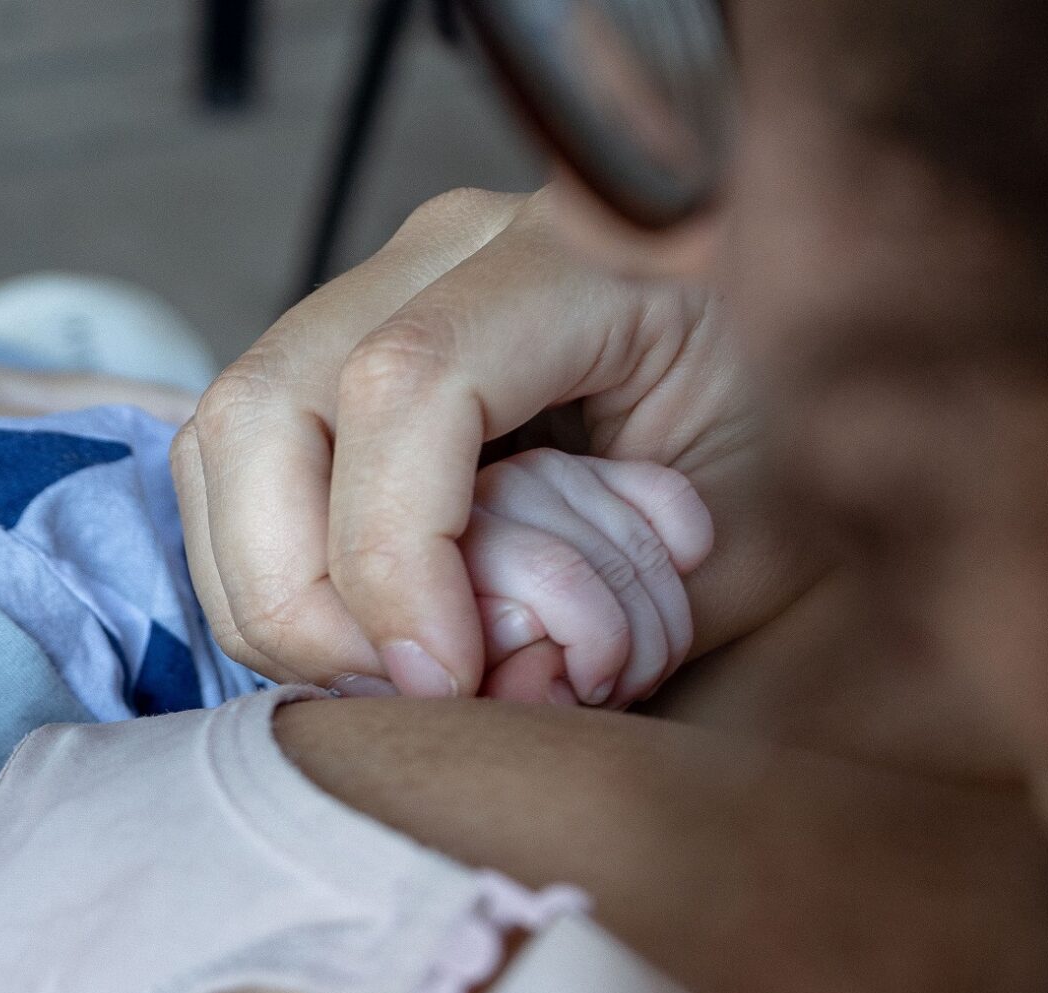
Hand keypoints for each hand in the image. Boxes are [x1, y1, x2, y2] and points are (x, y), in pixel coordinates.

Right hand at [172, 186, 800, 697]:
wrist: (825, 386)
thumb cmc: (805, 468)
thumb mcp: (752, 540)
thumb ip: (609, 608)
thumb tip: (452, 684)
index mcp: (588, 255)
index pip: (409, 385)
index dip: (393, 557)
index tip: (444, 679)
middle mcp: (459, 244)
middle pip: (265, 405)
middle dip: (295, 590)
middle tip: (388, 693)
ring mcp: (387, 283)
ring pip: (223, 436)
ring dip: (267, 588)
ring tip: (375, 673)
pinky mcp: (347, 346)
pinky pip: (238, 461)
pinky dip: (269, 569)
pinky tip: (361, 630)